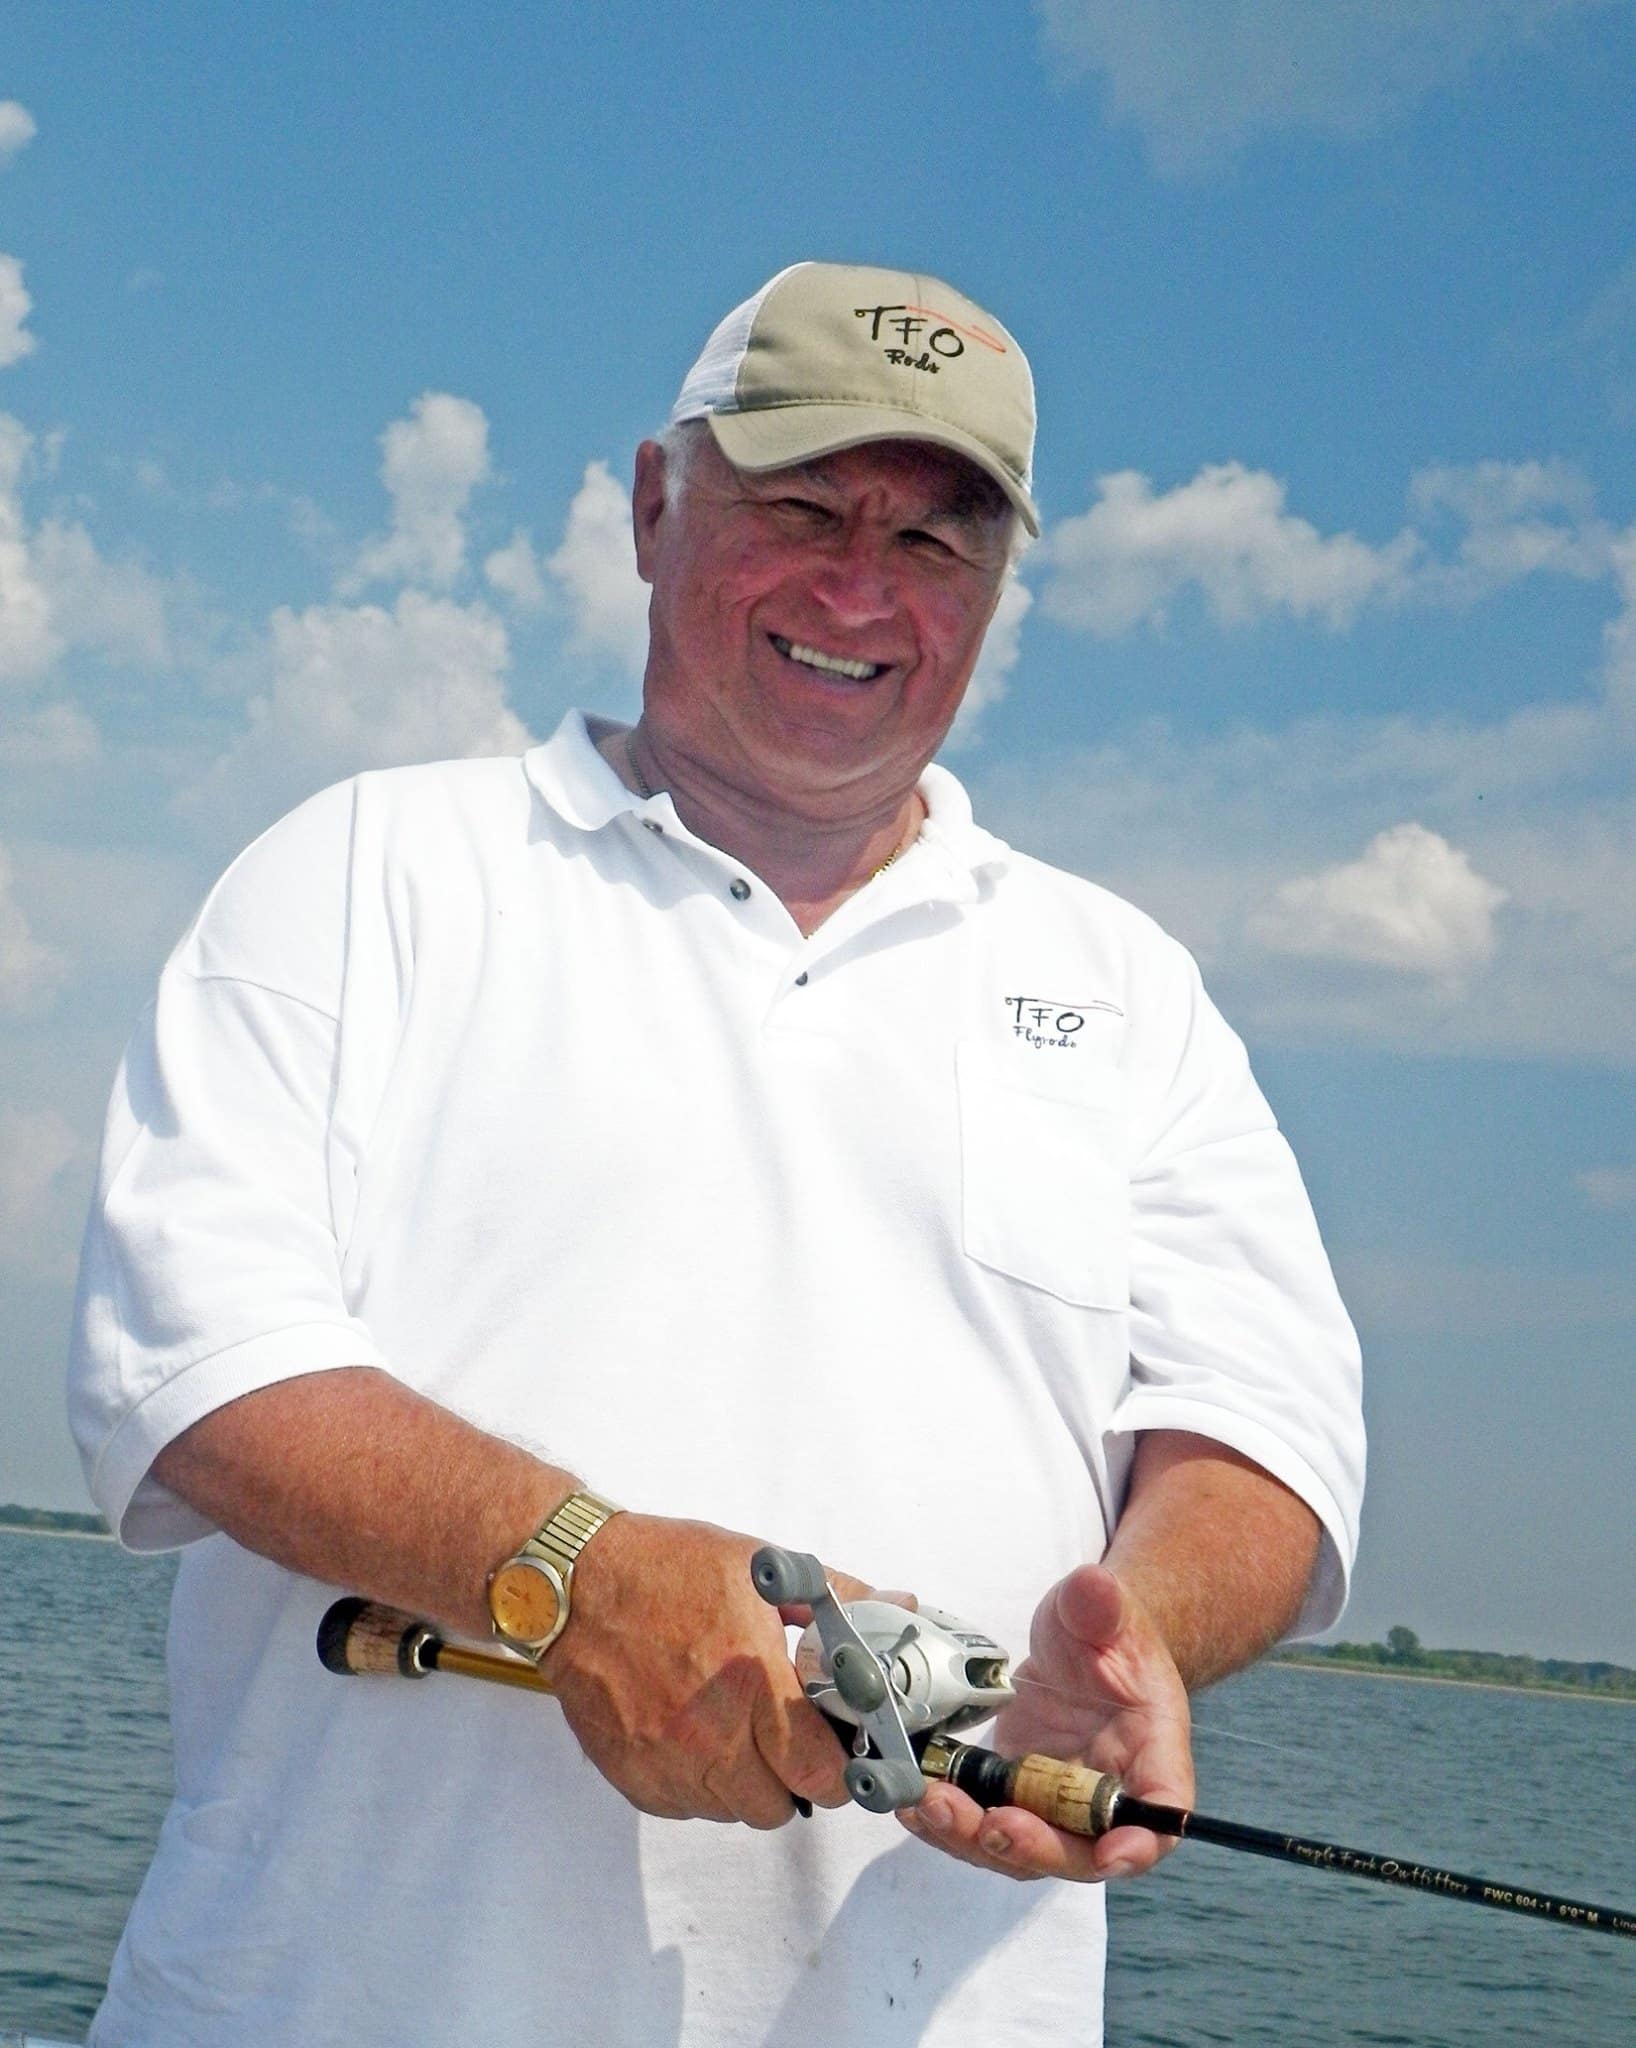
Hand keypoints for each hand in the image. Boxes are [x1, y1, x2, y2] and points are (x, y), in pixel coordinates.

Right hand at [542, 1513, 876, 1828]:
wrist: (576, 1584)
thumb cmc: (667, 1569)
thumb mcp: (762, 1568)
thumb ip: (838, 1598)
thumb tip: (898, 1606)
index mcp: (752, 1682)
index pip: (820, 1773)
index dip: (841, 1768)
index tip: (841, 1751)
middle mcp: (710, 1735)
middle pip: (781, 1806)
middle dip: (796, 1778)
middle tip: (790, 1738)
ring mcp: (667, 1764)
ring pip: (733, 1812)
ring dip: (746, 1783)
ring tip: (738, 1729)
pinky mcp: (633, 1778)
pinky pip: (687, 1808)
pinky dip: (699, 1785)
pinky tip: (695, 1734)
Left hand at [896, 1563, 1192, 1882]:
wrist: (1081, 1644)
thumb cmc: (1107, 1632)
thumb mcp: (1105, 1611)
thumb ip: (1100, 1605)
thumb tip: (1091, 1585)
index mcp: (1152, 1755)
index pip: (1160, 1816)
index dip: (1138, 1845)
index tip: (1110, 1855)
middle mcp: (1106, 1796)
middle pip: (1079, 1850)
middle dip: (1033, 1847)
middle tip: (990, 1825)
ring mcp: (1055, 1802)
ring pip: (1022, 1848)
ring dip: (975, 1839)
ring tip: (930, 1806)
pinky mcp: (1012, 1793)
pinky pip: (983, 1821)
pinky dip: (948, 1821)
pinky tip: (912, 1800)